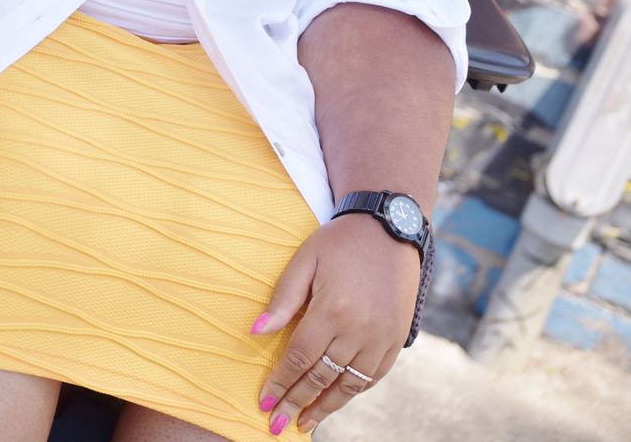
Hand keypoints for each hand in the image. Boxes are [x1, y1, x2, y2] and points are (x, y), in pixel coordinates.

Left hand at [253, 214, 419, 433]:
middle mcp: (358, 330)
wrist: (389, 228)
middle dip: (296, 402)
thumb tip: (255, 332)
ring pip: (348, 385)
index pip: (299, 357)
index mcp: (332, 309)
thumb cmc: (340, 241)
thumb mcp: (306, 260)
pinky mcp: (396, 339)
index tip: (264, 403)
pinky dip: (353, 392)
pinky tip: (336, 400)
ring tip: (304, 424)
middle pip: (321, 376)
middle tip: (276, 424)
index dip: (280, 382)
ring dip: (324, 406)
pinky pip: (372, 377)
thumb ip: (283, 299)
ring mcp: (380, 338)